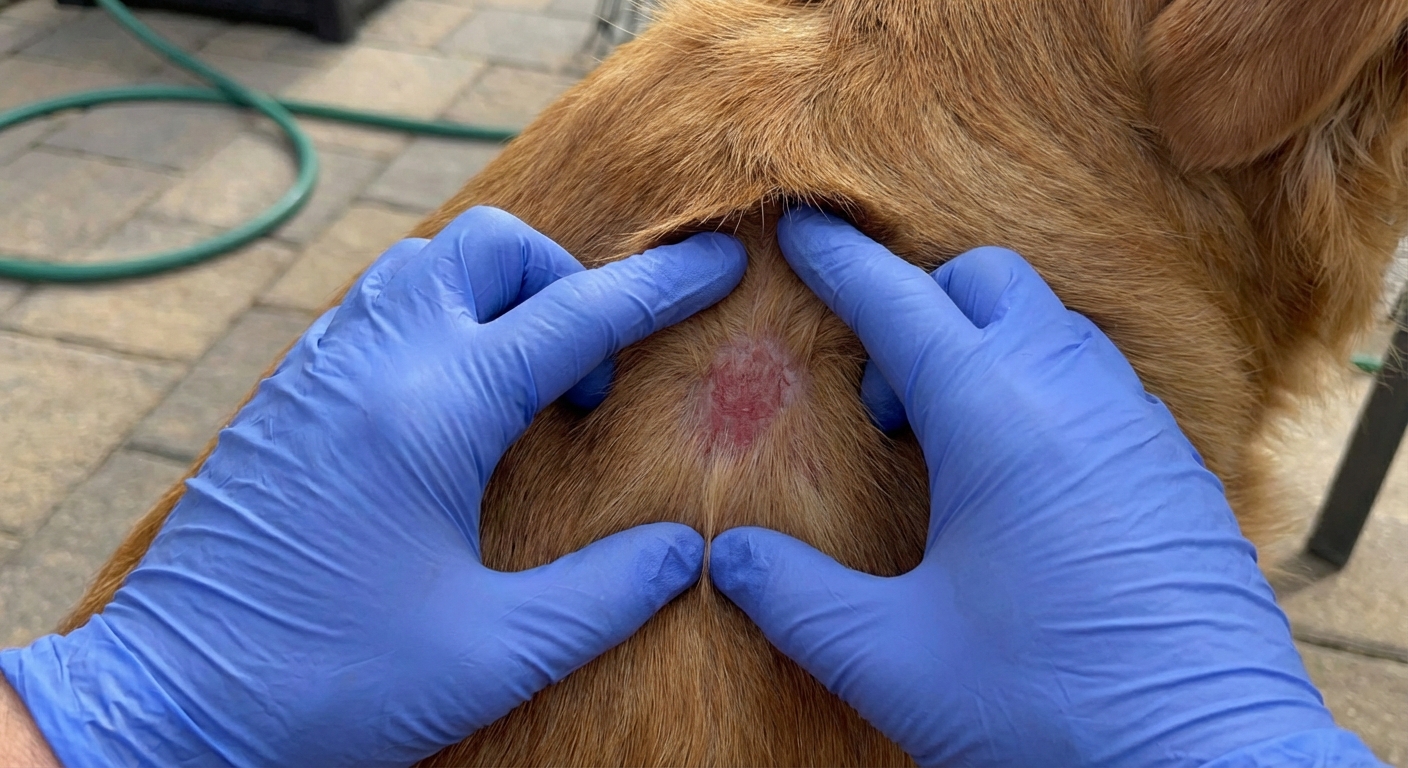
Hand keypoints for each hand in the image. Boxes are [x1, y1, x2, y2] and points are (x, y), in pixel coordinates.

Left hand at [1, 207, 745, 767]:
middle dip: (562, 279)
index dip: (659, 288)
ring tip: (524, 383)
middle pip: (489, 248)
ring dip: (494, 295)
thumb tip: (687, 552)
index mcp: (434, 411)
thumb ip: (604, 595)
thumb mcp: (491, 654)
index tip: (721, 263)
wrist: (169, 699)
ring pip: (422, 266)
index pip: (574, 317)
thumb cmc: (329, 682)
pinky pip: (374, 308)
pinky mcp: (284, 396)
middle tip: (588, 372)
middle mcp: (372, 363)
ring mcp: (317, 371)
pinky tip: (449, 406)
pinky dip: (436, 320)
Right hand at [710, 207, 1355, 766]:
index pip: (897, 300)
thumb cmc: (1047, 704)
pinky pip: (1096, 376)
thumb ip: (794, 597)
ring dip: (982, 345)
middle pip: (984, 280)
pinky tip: (1021, 475)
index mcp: (994, 415)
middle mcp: (1072, 392)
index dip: (839, 259)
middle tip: (881, 394)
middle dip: (919, 299)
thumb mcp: (892, 657)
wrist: (1205, 760)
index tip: (800, 225)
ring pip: (1049, 323)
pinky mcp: (1173, 462)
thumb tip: (727, 557)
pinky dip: (1039, 384)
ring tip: (946, 442)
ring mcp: (1135, 421)